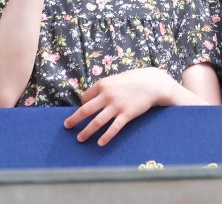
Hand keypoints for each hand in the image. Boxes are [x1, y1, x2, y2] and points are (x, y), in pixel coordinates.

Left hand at [63, 68, 183, 145]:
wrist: (154, 83)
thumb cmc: (134, 80)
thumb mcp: (116, 79)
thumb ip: (103, 88)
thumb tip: (88, 99)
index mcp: (103, 85)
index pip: (85, 98)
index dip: (82, 105)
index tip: (83, 112)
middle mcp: (107, 96)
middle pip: (85, 111)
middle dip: (74, 120)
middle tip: (67, 126)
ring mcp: (117, 106)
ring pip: (97, 122)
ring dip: (86, 131)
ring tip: (80, 139)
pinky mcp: (127, 114)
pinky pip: (114, 128)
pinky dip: (106, 136)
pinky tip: (100, 143)